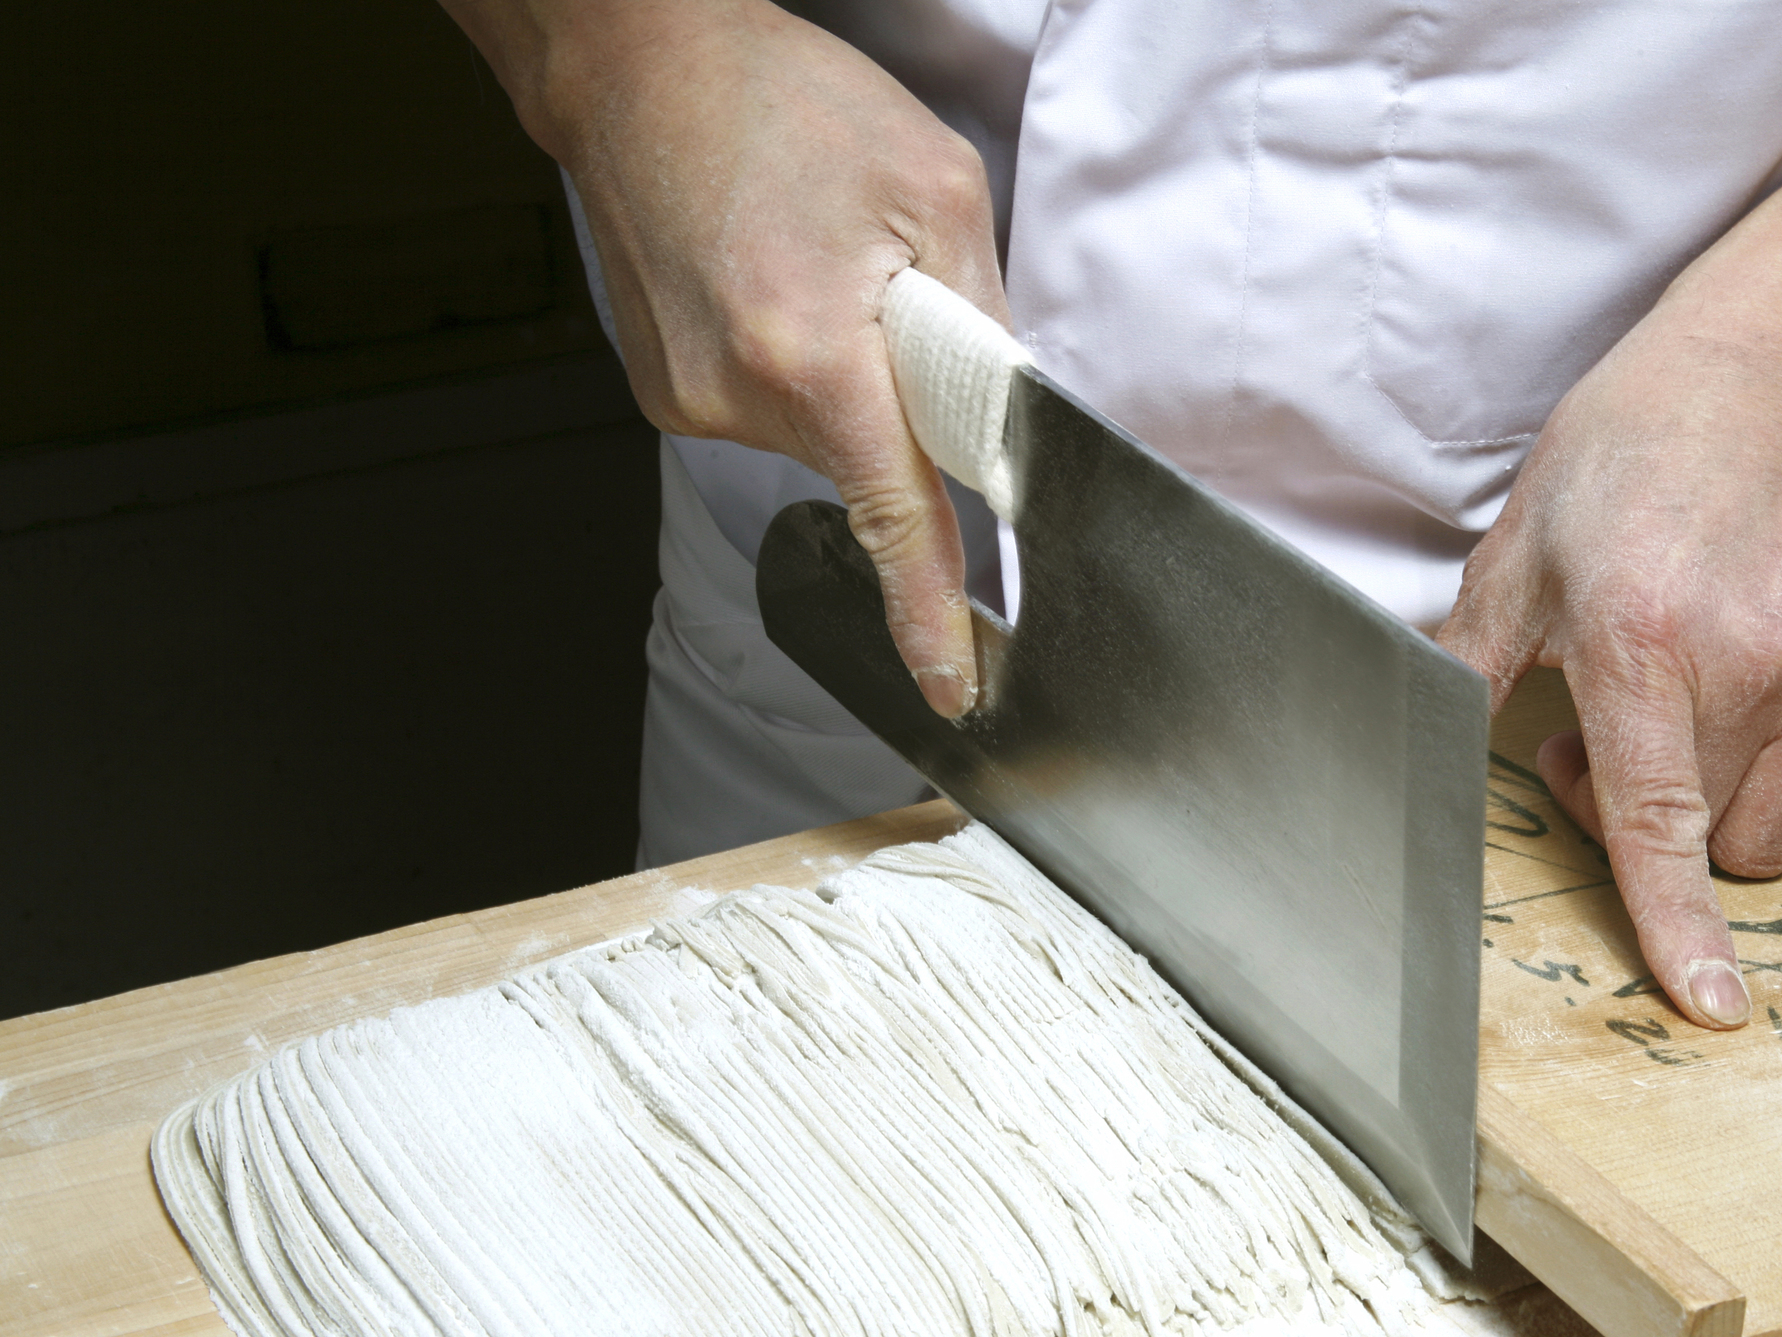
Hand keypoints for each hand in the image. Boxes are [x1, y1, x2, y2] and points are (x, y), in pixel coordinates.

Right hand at [443, 0, 1002, 715]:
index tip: (953, 686)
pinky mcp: (666, 394)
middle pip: (872, 458)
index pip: (896, 521)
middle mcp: (740, 395)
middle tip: (875, 286)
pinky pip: (767, 410)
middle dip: (900, 400)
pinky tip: (770, 283)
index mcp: (816, 353)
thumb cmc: (781, 103)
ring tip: (808, 264)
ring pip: (822, 434)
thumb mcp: (934, 187)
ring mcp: (690, 401)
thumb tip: (1008, 416)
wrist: (636, 67)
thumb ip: (984, 318)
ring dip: (844, 374)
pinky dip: (792, 364)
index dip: (927, 613)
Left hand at [1438, 320, 1781, 1031]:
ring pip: (1775, 836)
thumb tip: (1408, 753)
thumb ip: (1464, 668)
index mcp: (1649, 644)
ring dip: (1724, 818)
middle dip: (1646, 824)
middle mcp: (1753, 669)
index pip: (1660, 819)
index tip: (1708, 1002)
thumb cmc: (1626, 461)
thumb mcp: (1516, 554)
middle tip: (1600, 734)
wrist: (1760, 377)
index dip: (1675, 920)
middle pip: (1706, 840)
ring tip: (1684, 726)